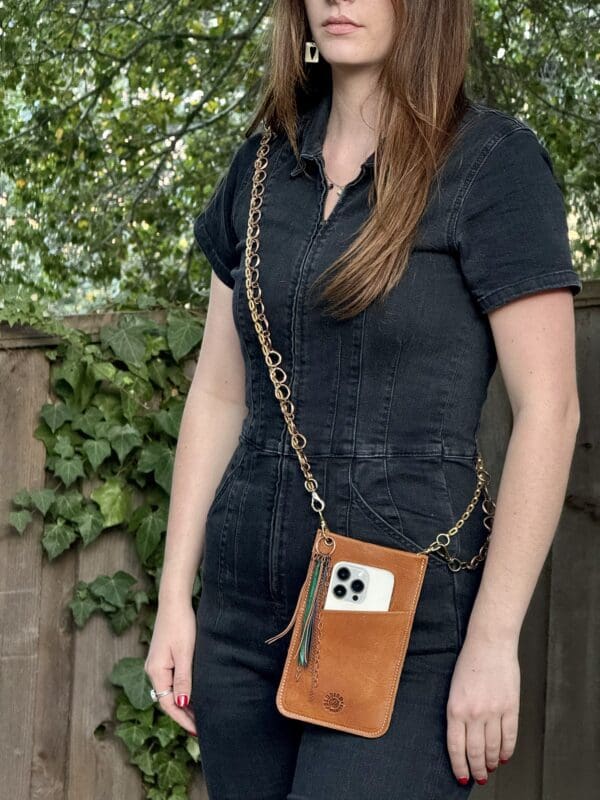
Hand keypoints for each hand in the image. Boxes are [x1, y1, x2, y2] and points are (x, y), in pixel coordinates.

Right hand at [144, 599, 197, 736]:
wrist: (173, 601)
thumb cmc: (181, 624)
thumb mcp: (185, 653)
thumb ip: (183, 678)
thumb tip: (183, 703)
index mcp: (156, 672)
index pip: (168, 704)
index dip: (183, 719)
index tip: (198, 730)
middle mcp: (152, 670)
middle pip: (167, 700)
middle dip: (183, 715)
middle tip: (202, 727)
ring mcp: (156, 664)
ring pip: (169, 691)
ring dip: (183, 704)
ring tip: (199, 715)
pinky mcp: (162, 658)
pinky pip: (170, 682)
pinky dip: (181, 691)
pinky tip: (193, 694)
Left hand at [446, 633, 519, 784]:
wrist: (490, 643)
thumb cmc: (470, 662)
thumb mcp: (454, 689)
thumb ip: (457, 713)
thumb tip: (463, 738)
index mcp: (455, 708)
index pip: (456, 747)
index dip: (459, 766)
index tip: (462, 777)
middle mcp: (473, 713)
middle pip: (475, 752)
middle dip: (477, 769)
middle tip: (479, 777)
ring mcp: (493, 711)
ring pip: (493, 748)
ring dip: (492, 762)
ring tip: (491, 768)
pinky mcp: (510, 707)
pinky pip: (509, 737)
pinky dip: (507, 750)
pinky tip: (504, 756)